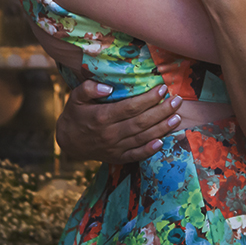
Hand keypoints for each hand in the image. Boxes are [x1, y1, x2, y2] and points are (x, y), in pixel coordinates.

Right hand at [55, 81, 183, 162]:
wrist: (68, 142)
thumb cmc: (75, 114)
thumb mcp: (75, 97)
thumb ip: (89, 88)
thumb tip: (108, 86)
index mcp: (101, 117)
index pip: (130, 107)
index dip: (148, 99)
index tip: (162, 89)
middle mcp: (110, 134)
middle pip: (141, 122)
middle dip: (161, 111)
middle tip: (177, 100)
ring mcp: (114, 148)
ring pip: (142, 138)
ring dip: (162, 128)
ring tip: (177, 117)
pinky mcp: (117, 158)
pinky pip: (136, 155)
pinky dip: (149, 150)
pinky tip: (162, 141)